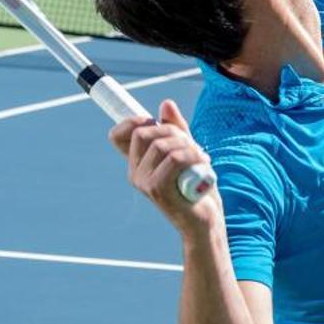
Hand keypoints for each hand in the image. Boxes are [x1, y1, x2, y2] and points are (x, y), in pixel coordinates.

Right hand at [110, 99, 220, 237]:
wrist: (206, 220)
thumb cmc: (196, 187)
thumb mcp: (188, 151)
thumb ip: (177, 128)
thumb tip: (166, 104)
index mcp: (138, 163)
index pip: (118, 136)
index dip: (132, 121)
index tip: (153, 120)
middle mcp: (136, 173)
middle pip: (143, 133)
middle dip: (172, 131)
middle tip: (191, 144)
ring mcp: (144, 183)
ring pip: (162, 145)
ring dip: (189, 146)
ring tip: (202, 158)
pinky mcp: (158, 190)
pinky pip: (175, 159)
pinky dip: (194, 156)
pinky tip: (204, 165)